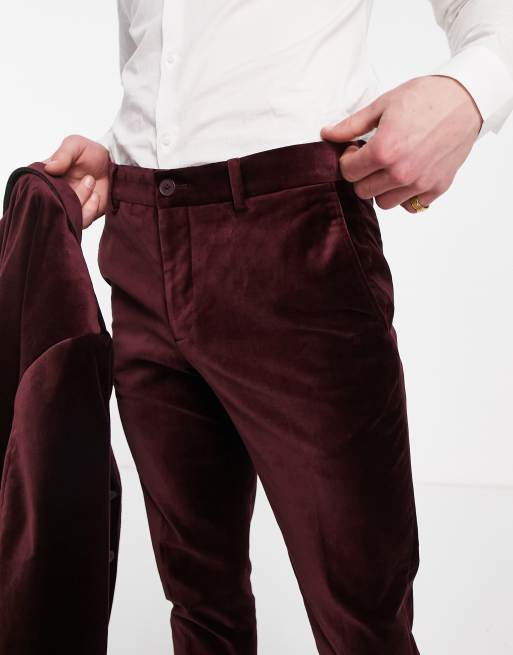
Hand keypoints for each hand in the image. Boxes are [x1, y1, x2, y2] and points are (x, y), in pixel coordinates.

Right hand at [43, 135, 110, 227]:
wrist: (112, 164)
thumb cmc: (90, 152)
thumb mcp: (75, 145)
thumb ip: (62, 155)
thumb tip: (49, 168)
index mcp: (46, 178)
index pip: (36, 190)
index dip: (47, 188)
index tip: (61, 179)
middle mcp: (55, 194)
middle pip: (52, 205)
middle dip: (69, 195)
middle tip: (87, 179)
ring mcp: (69, 206)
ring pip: (67, 216)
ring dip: (81, 200)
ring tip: (91, 182)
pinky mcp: (83, 215)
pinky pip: (81, 221)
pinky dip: (89, 210)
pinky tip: (96, 195)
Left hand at [320, 75, 483, 212]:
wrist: (466, 99)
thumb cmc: (426, 97)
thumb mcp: (383, 105)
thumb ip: (352, 125)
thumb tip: (326, 134)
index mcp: (384, 151)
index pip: (348, 173)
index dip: (347, 160)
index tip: (356, 149)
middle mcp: (401, 172)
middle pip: (363, 191)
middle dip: (362, 175)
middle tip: (372, 157)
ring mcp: (420, 183)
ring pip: (384, 203)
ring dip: (382, 188)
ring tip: (390, 166)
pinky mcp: (437, 188)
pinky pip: (410, 206)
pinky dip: (405, 195)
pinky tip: (409, 174)